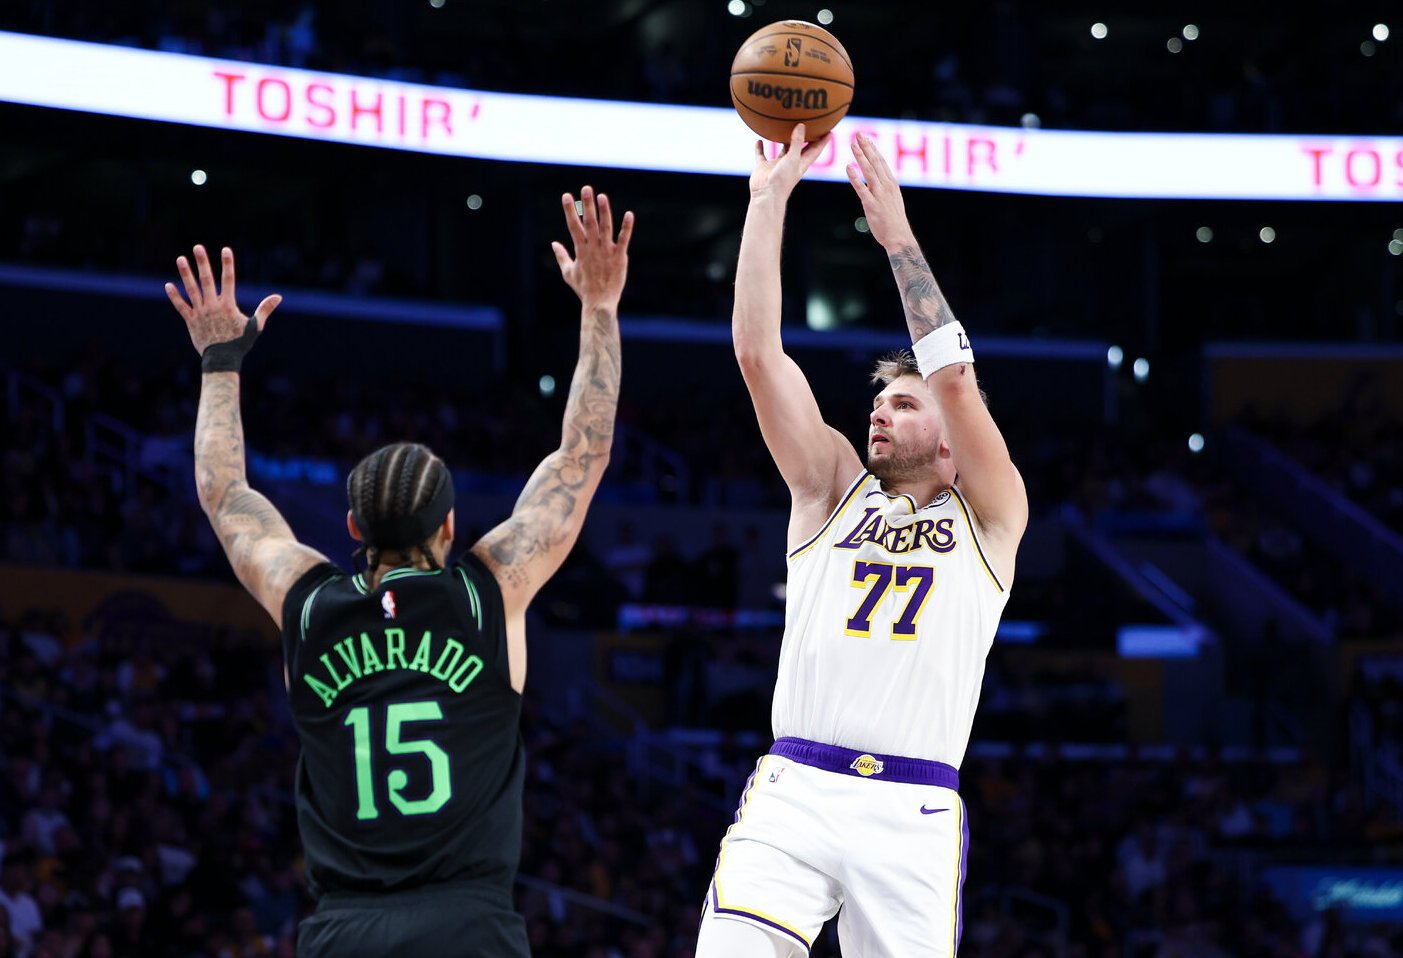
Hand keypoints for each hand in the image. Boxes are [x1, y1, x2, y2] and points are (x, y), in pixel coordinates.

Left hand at [165, 245, 280, 354]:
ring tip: (181, 259)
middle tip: (198, 248)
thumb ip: (265, 309)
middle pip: (207, 280)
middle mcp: (212, 306)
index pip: (229, 280)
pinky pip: (181, 306)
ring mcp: (200, 312)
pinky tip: (168, 285)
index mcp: (228, 305)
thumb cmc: (240, 343)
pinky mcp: (191, 321)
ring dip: (186, 274)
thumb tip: (278, 297)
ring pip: (192, 289)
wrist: (222, 360)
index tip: (225, 250)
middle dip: (202, 263)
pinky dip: (175, 296)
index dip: (228, 264)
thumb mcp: (255, 326)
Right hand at [552, 186, 633, 307]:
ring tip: (602, 196)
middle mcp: (593, 248)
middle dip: (587, 205)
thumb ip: (561, 256)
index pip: (573, 226)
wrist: (599, 303)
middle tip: (586, 188)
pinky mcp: (619, 257)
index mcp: (580, 250)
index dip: (569, 210)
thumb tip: (553, 243)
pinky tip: (629, 214)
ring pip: (605, 228)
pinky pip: (623, 239)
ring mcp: (606, 252)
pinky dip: (626, 227)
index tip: (566, 196)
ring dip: (604, 211)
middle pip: (589, 223)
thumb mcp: (568, 272)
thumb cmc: (583, 289)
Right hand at [749, 123, 832, 198]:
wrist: (766, 195)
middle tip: (809, 125)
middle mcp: (790, 163)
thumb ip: (797, 142)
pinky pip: (762, 155)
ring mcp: (777, 165)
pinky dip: (760, 148)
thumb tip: (801, 125)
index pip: (815, 150)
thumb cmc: (783, 180)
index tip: (830, 131)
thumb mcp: (793, 159)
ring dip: (782, 141)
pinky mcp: (764, 167)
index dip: (822, 141)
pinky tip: (759, 140)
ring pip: (781, 150)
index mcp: (801, 163)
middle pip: (800, 148)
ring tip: (783, 128)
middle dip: (805, 138)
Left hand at [846, 133, 914, 249]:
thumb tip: (878, 179)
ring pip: (869, 171)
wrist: (899, 237)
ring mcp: (879, 194)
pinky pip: (861, 188)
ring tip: (852, 144)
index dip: (873, 148)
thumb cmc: (894, 221)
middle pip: (876, 162)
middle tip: (859, 134)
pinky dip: (855, 177)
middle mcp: (886, 186)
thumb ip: (885, 188)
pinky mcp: (871, 205)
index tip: (866, 138)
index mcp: (892, 183)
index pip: (882, 161)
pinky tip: (848, 167)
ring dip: (860, 156)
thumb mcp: (893, 199)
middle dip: (867, 147)